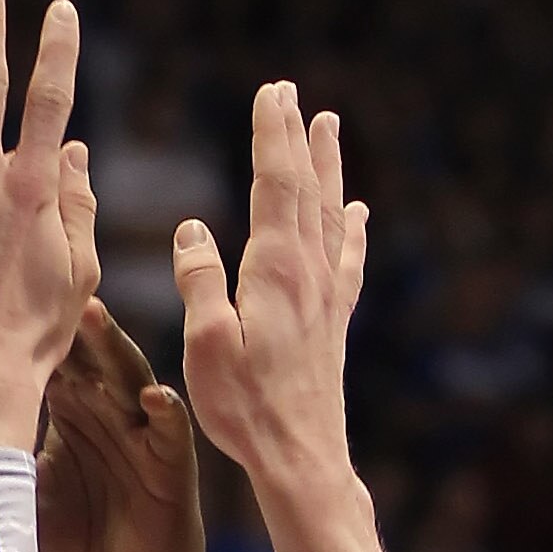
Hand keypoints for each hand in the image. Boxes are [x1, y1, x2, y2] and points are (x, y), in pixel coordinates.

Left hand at [36, 300, 205, 551]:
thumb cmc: (69, 542)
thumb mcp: (19, 498)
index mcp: (68, 409)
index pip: (48, 357)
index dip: (24, 329)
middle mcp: (106, 408)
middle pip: (86, 352)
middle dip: (63, 319)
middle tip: (35, 283)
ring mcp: (141, 429)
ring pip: (128, 375)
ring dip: (111, 347)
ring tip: (91, 316)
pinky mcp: (172, 461)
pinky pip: (170, 429)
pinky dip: (164, 411)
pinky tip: (153, 397)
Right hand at [175, 83, 367, 502]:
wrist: (302, 457)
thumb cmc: (246, 407)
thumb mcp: (208, 344)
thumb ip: (201, 281)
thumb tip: (194, 229)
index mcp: (275, 270)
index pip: (275, 185)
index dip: (272, 137)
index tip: (270, 94)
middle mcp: (309, 274)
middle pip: (306, 189)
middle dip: (296, 139)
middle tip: (292, 94)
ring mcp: (327, 297)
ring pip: (331, 215)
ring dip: (328, 168)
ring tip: (329, 127)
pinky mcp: (334, 323)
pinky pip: (347, 260)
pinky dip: (352, 230)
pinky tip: (358, 213)